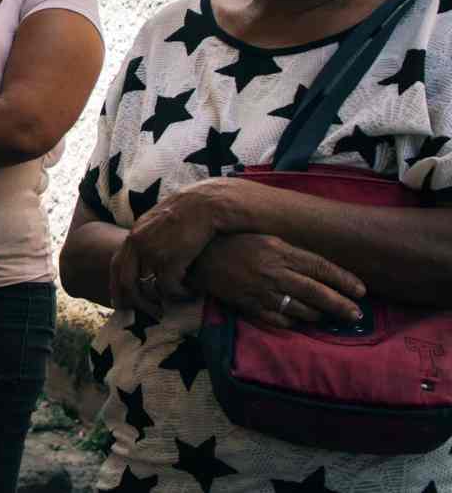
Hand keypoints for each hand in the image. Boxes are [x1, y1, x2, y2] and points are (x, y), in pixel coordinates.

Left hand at [116, 179, 230, 305]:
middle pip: (128, 282)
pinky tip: (192, 292)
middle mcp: (138, 244)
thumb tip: (142, 257)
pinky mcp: (171, 259)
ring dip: (163, 300)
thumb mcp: (157, 222)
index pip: (116, 266)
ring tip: (175, 302)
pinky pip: (170, 288)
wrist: (204, 204)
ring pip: (150, 288)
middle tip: (149, 313)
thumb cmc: (186, 213)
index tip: (119, 304)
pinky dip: (181, 294)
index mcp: (133, 235)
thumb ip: (146, 238)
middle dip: (136, 302)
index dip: (116, 287)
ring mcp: (153, 252)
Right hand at [189, 233, 365, 328]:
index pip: (320, 267)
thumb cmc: (233, 243)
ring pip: (301, 309)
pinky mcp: (250, 306)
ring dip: (318, 315)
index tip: (361, 291)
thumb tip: (317, 269)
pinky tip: (299, 321)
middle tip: (355, 314)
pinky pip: (279, 319)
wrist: (199, 257)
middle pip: (316, 292)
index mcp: (279, 250)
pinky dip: (293, 322)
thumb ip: (290, 252)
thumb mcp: (264, 238)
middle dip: (341, 305)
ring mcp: (262, 291)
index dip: (343, 280)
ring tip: (328, 317)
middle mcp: (274, 272)